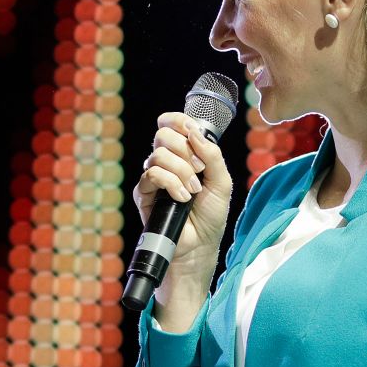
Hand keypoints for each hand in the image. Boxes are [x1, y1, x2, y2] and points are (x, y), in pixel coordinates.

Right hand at [134, 111, 234, 276]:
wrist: (199, 245)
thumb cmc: (210, 216)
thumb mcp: (222, 182)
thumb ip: (212, 155)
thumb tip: (194, 132)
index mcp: (185, 154)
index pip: (173, 124)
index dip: (179, 121)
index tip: (191, 131)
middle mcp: (167, 162)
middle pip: (163, 135)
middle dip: (186, 150)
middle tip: (200, 170)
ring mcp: (154, 177)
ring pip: (158, 155)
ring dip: (181, 171)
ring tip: (193, 191)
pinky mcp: (144, 193)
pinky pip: (152, 174)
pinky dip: (171, 183)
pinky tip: (182, 197)